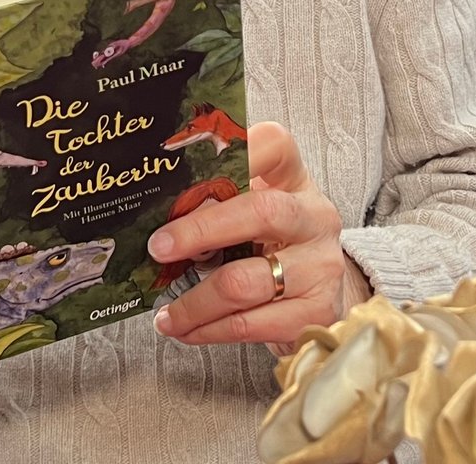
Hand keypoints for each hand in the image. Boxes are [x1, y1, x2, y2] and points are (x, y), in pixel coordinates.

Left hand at [147, 122, 358, 345]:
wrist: (322, 294)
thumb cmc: (274, 244)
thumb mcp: (254, 210)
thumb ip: (217, 200)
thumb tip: (152, 213)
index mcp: (294, 180)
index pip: (273, 145)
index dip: (239, 147)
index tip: (188, 165)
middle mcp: (315, 217)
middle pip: (260, 212)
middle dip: (200, 231)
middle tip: (158, 248)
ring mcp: (321, 266)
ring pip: (245, 282)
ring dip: (194, 302)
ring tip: (165, 314)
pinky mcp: (316, 312)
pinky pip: (250, 324)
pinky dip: (210, 330)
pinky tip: (189, 330)